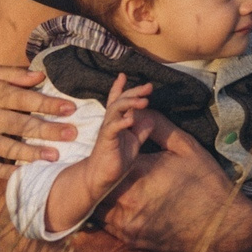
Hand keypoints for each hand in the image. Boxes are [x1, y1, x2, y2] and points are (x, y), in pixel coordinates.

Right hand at [0, 66, 76, 178]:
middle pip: (22, 124)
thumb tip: (41, 76)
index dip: (49, 104)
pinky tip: (23, 175)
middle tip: (72, 135)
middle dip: (48, 129)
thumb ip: (13, 74)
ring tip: (53, 156)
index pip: (26, 100)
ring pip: (7, 145)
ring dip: (31, 152)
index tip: (70, 108)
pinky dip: (5, 171)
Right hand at [73, 75, 154, 198]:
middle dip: (133, 91)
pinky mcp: (106, 141)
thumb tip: (150, 117)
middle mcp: (111, 122)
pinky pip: (113, 128)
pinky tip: (131, 119)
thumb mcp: (133, 143)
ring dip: (129, 103)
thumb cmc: (116, 159)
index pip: (117, 100)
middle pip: (120, 101)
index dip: (120, 88)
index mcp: (117, 121)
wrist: (101, 177)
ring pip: (116, 110)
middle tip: (148, 86)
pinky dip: (122, 122)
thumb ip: (141, 130)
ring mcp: (108, 130)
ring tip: (144, 100)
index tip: (123, 75)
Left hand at [95, 112, 251, 251]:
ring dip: (104, 193)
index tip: (112, 145)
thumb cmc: (207, 183)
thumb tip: (138, 110)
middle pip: (98, 183)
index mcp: (137, 175)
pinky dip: (111, 211)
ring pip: (98, 204)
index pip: (107, 155)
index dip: (108, 149)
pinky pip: (107, 223)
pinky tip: (125, 203)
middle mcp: (126, 202)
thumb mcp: (186, 147)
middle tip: (109, 165)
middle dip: (102, 172)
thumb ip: (157, 125)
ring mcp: (126, 224)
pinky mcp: (130, 239)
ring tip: (115, 184)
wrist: (222, 227)